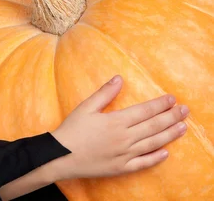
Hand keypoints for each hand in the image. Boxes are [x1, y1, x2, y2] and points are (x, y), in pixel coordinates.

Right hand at [46, 76, 188, 180]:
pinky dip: (155, 158)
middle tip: (185, 111)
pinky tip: (166, 153)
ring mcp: (124, 155)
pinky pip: (142, 164)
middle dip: (171, 117)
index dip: (160, 104)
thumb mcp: (86, 106)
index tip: (172, 98)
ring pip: (152, 144)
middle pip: (153, 126)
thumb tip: (120, 78)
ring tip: (182, 128)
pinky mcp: (121, 168)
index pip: (144, 111)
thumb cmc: (72, 129)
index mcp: (116, 121)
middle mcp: (124, 138)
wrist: (60, 156)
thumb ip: (105, 93)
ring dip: (169, 135)